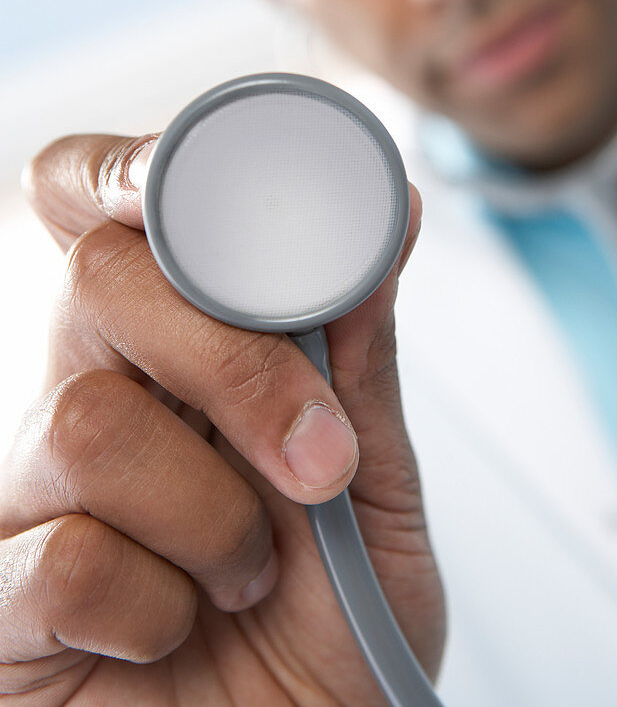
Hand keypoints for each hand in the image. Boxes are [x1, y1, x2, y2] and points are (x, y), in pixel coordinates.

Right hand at [0, 133, 444, 704]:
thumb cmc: (338, 619)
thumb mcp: (374, 480)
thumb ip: (360, 358)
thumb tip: (394, 216)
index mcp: (172, 349)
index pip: (102, 212)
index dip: (127, 171)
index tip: (187, 181)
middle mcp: (88, 393)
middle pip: (100, 282)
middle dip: (232, 367)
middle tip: (317, 458)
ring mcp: (30, 494)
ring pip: (85, 420)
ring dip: (213, 514)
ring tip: (248, 573)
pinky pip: (59, 559)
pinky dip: (155, 605)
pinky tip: (171, 631)